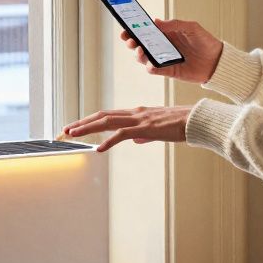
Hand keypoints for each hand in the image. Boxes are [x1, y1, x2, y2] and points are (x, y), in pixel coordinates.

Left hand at [62, 106, 192, 152]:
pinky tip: (99, 149)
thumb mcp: (159, 130)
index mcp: (137, 113)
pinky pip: (123, 134)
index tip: (76, 127)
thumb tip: (134, 140)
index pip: (108, 115)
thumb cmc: (181, 125)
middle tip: (65, 129)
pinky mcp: (146, 128)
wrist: (197, 120)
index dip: (90, 121)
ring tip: (73, 134)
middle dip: (82, 123)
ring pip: (107, 122)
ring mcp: (139, 119)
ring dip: (88, 128)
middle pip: (102, 116)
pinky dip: (109, 141)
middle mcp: (134, 113)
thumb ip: (145, 134)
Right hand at [121, 19, 222, 83]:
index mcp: (165, 34)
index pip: (146, 30)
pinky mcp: (169, 71)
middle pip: (141, 44)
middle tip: (128, 39)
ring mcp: (164, 59)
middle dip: (131, 41)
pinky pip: (155, 70)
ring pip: (144, 58)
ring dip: (139, 54)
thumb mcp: (191, 27)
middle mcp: (162, 46)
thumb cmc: (205, 41)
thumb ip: (173, 24)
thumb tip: (155, 22)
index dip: (134, 29)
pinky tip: (151, 64)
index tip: (126, 26)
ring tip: (140, 50)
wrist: (217, 61)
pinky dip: (150, 67)